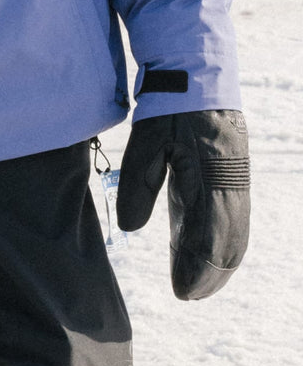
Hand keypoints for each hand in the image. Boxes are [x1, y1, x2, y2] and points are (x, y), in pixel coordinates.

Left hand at [116, 109, 249, 299]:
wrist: (195, 70)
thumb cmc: (169, 104)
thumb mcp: (146, 139)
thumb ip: (137, 184)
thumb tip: (130, 229)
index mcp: (212, 175)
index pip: (212, 235)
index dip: (198, 267)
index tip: (181, 291)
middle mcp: (231, 181)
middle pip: (230, 242)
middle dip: (210, 274)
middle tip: (186, 295)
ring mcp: (236, 179)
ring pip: (236, 234)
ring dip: (217, 262)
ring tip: (193, 283)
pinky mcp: (232, 175)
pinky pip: (233, 218)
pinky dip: (220, 243)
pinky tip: (199, 253)